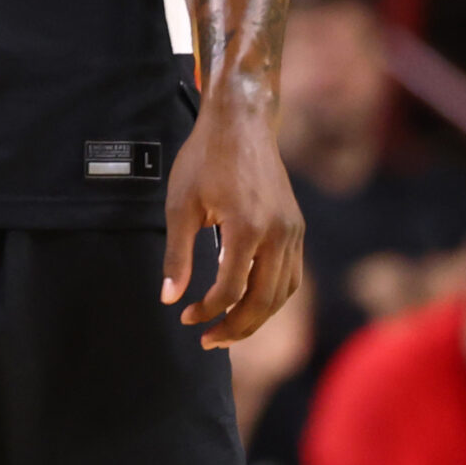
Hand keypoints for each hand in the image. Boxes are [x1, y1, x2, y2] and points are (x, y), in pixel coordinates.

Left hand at [162, 88, 304, 349]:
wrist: (241, 123)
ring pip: (282, 293)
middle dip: (236, 327)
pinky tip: (249, 302)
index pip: (231, 289)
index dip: (208, 310)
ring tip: (228, 329)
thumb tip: (168, 299)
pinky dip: (273, 297)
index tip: (186, 317)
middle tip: (209, 341)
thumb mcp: (180, 204)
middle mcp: (278, 234)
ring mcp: (293, 232)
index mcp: (247, 228)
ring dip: (257, 318)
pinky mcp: (297, 228)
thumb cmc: (204, 159)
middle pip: (263, 301)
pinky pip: (291, 276)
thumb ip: (177, 255)